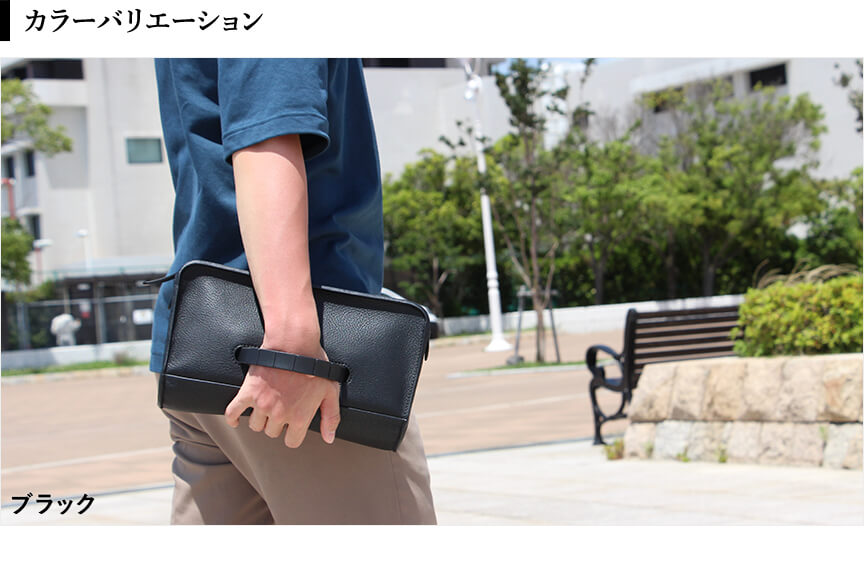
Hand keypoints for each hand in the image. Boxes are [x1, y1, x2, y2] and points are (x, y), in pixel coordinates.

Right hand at [224, 339, 340, 446]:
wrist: (294, 343)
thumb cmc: (314, 364)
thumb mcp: (331, 391)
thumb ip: (331, 417)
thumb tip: (329, 439)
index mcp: (299, 417)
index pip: (291, 441)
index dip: (293, 434)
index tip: (292, 425)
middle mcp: (279, 414)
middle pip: (272, 433)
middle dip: (277, 424)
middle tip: (281, 409)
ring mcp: (262, 404)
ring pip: (255, 425)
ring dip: (260, 419)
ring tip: (266, 407)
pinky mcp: (248, 393)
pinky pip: (233, 412)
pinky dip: (232, 419)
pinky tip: (235, 421)